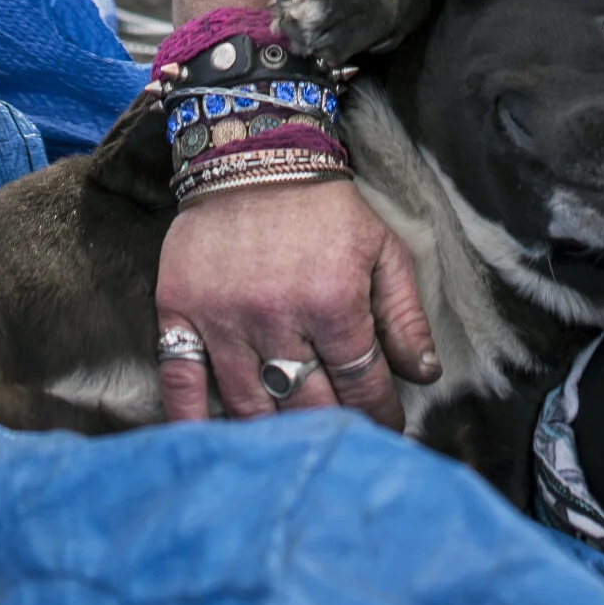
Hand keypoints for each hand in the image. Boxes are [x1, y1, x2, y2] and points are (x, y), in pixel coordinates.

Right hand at [154, 177, 438, 426]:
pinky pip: (180, 383)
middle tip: (346, 443)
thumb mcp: (381, 248)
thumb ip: (404, 314)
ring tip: (293, 451)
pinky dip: (191, 422)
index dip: (380, 413)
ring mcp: (224, 319)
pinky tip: (213, 446)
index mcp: (333, 300)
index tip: (387, 427)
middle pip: (309, 404)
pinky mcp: (179, 312)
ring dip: (276, 437)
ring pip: (251, 406)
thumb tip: (424, 376)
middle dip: (336, 429)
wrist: (254, 154)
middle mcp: (277, 317)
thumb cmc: (325, 208)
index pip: (361, 383)